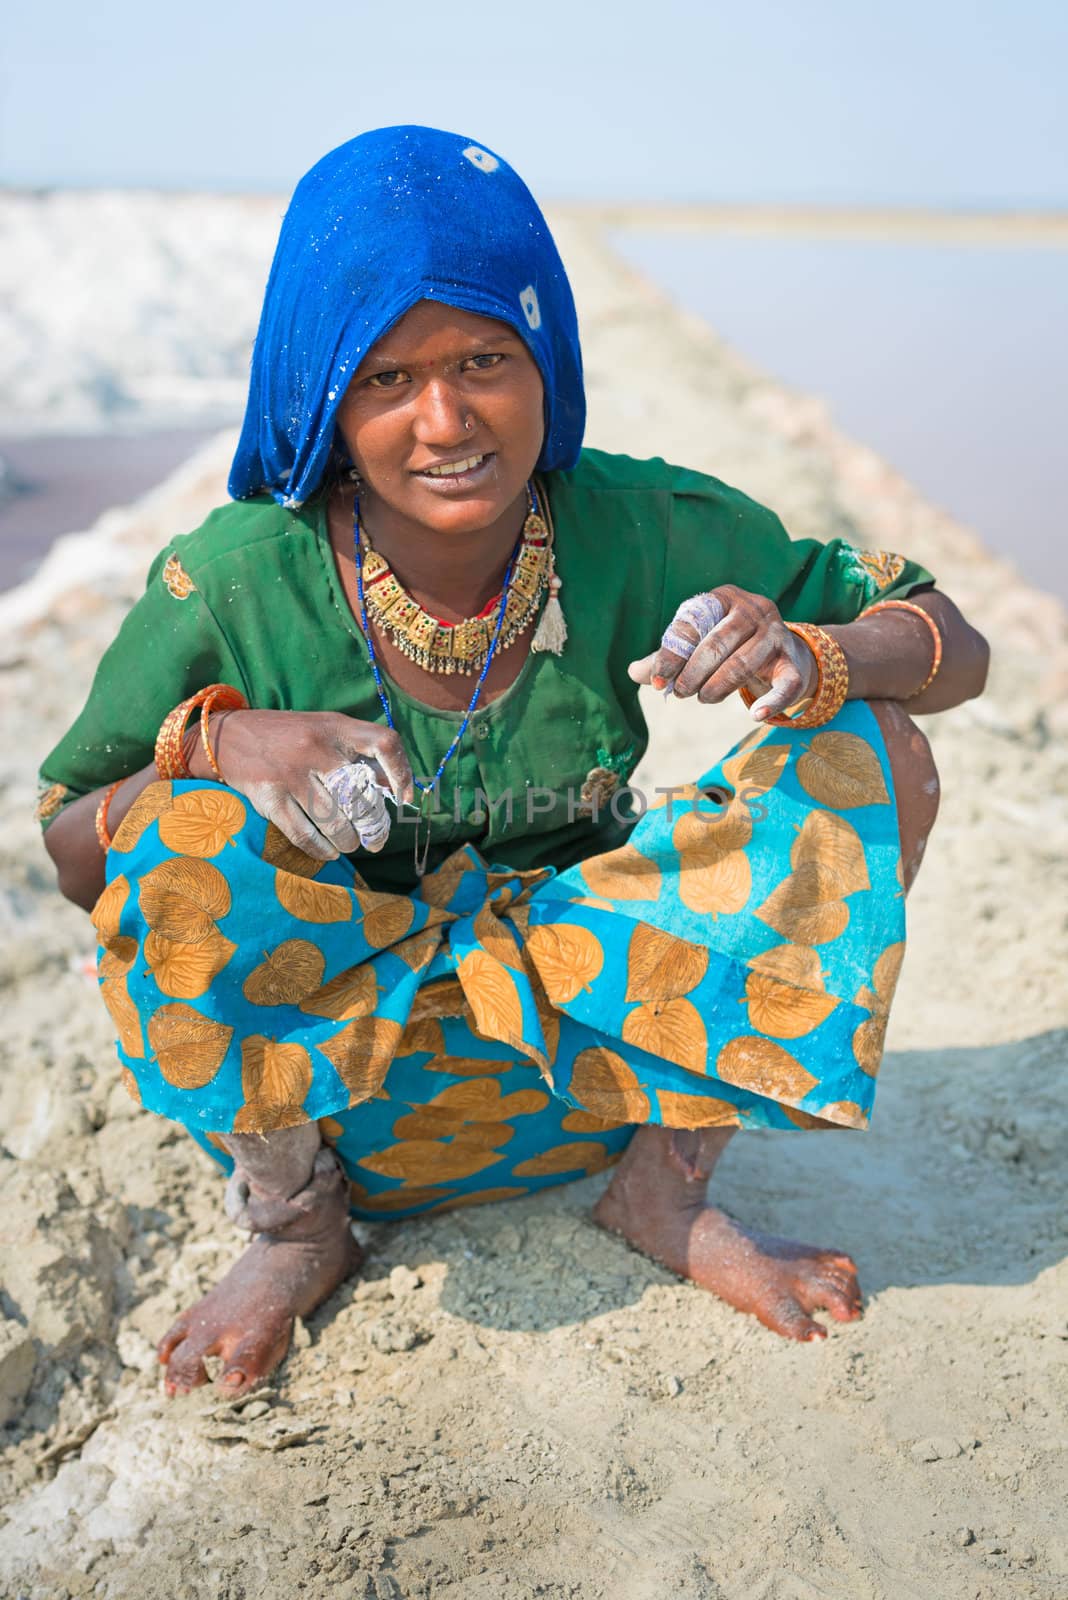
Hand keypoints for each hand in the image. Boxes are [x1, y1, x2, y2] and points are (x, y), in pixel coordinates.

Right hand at [186, 710, 413, 859]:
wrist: (227, 736)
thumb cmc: (288, 736)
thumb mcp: (325, 730)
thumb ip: (358, 752)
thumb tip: (392, 787)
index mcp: (337, 727)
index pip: (384, 744)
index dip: (401, 773)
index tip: (404, 798)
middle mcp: (316, 747)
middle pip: (361, 796)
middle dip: (373, 825)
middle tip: (375, 837)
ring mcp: (292, 773)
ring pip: (335, 822)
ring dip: (348, 841)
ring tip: (350, 844)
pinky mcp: (270, 796)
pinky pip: (304, 835)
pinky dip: (322, 849)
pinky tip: (329, 852)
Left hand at [627, 586, 818, 719]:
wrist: (782, 652)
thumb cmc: (729, 646)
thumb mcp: (699, 644)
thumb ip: (669, 656)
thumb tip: (632, 672)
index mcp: (724, 598)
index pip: (693, 625)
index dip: (672, 656)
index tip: (658, 682)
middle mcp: (754, 609)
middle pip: (719, 644)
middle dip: (694, 673)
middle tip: (681, 693)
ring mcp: (777, 634)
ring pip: (744, 664)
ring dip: (718, 687)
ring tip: (703, 698)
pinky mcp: (794, 662)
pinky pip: (785, 684)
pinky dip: (771, 701)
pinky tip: (755, 714)